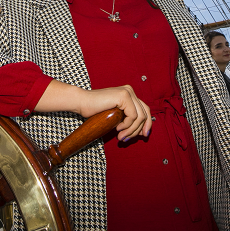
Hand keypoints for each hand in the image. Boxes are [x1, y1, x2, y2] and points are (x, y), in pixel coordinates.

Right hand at [35, 81, 151, 140]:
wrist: (82, 103)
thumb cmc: (95, 111)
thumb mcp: (116, 116)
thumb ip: (128, 119)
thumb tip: (142, 131)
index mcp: (129, 94)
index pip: (145, 109)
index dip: (147, 124)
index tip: (143, 136)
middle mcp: (130, 91)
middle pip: (145, 113)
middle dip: (138, 129)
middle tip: (126, 139)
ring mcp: (128, 92)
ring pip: (140, 116)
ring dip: (131, 130)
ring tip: (121, 137)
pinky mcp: (124, 96)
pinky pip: (133, 116)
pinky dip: (127, 125)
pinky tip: (118, 128)